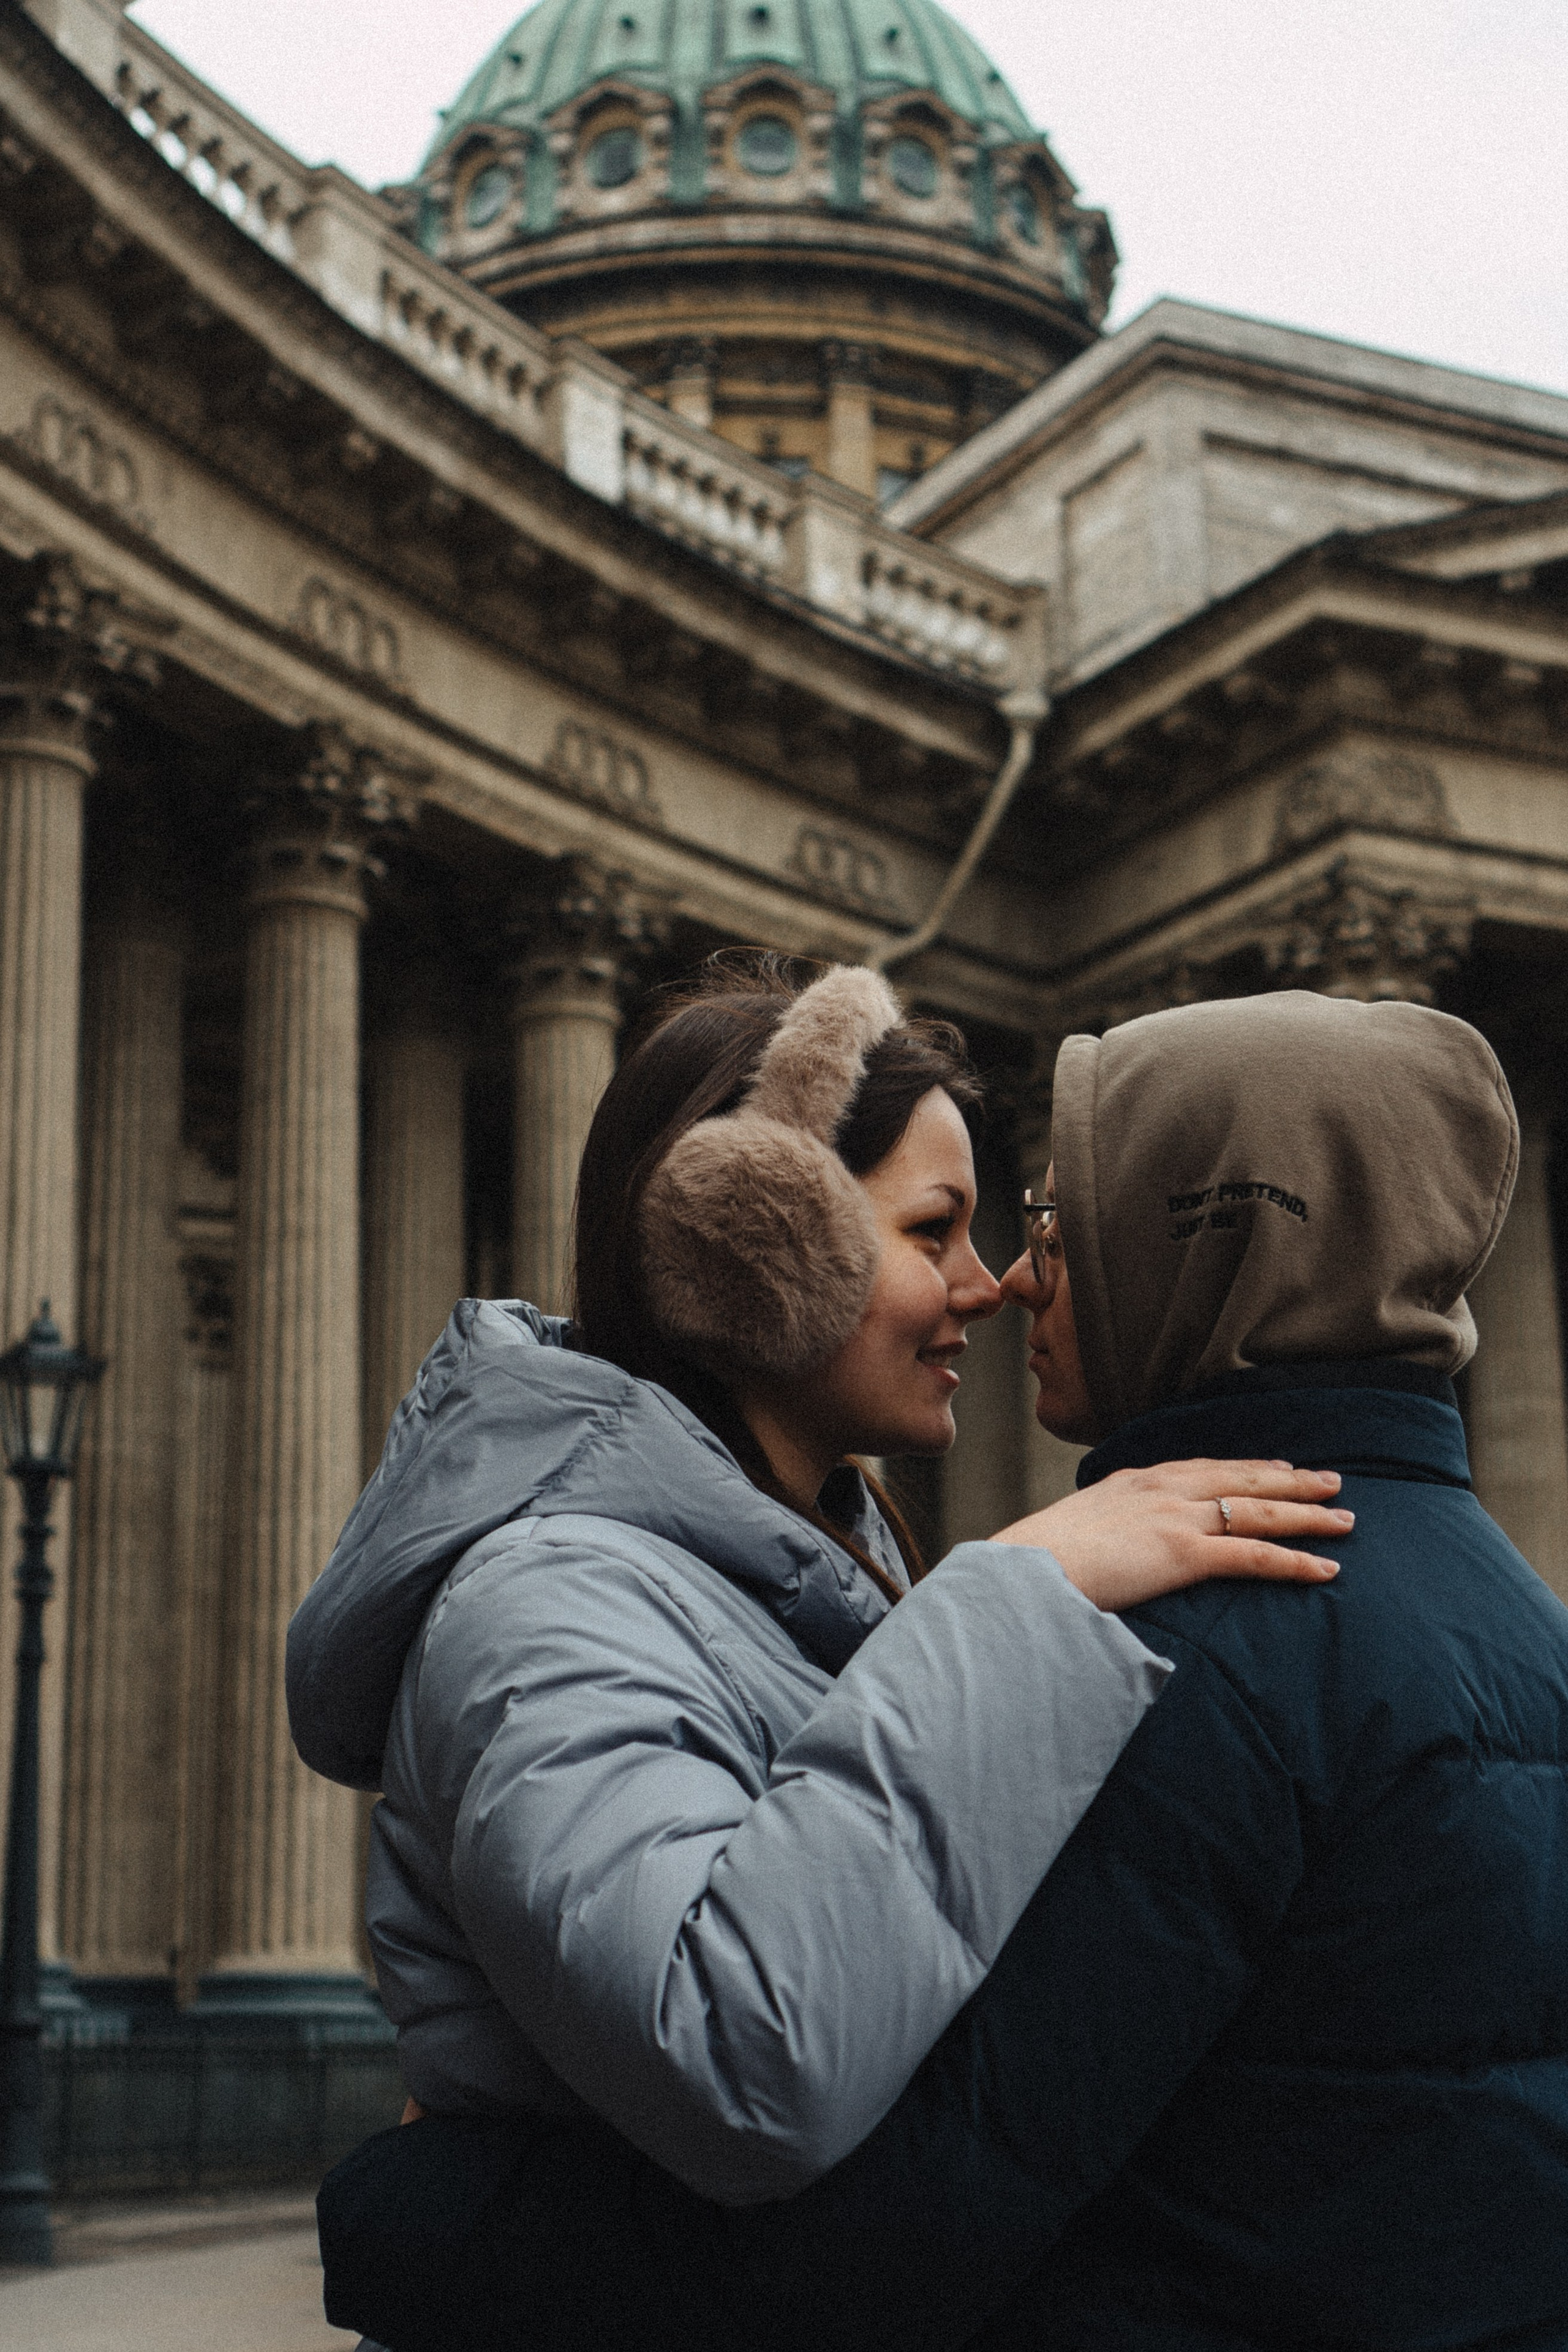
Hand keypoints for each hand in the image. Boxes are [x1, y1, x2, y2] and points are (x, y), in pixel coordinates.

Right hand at [990, 1459, 1351, 1612]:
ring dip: (1307, 1515)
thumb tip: (1118, 1546)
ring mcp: (1175, 1516)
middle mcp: (1163, 1487)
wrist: (1024, 1571)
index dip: (1249, 1466)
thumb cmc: (1040, 1561)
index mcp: (1136, 1478)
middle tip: (1332, 1482)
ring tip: (1345, 1521)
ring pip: (1258, 1510)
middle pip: (1243, 1478)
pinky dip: (1294, 1561)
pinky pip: (1253, 1556)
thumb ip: (1109, 1528)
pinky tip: (1325, 1568)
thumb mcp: (1078, 1528)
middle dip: (1292, 1479)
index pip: (1207, 1467)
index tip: (1280, 1465)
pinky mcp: (1184, 1553)